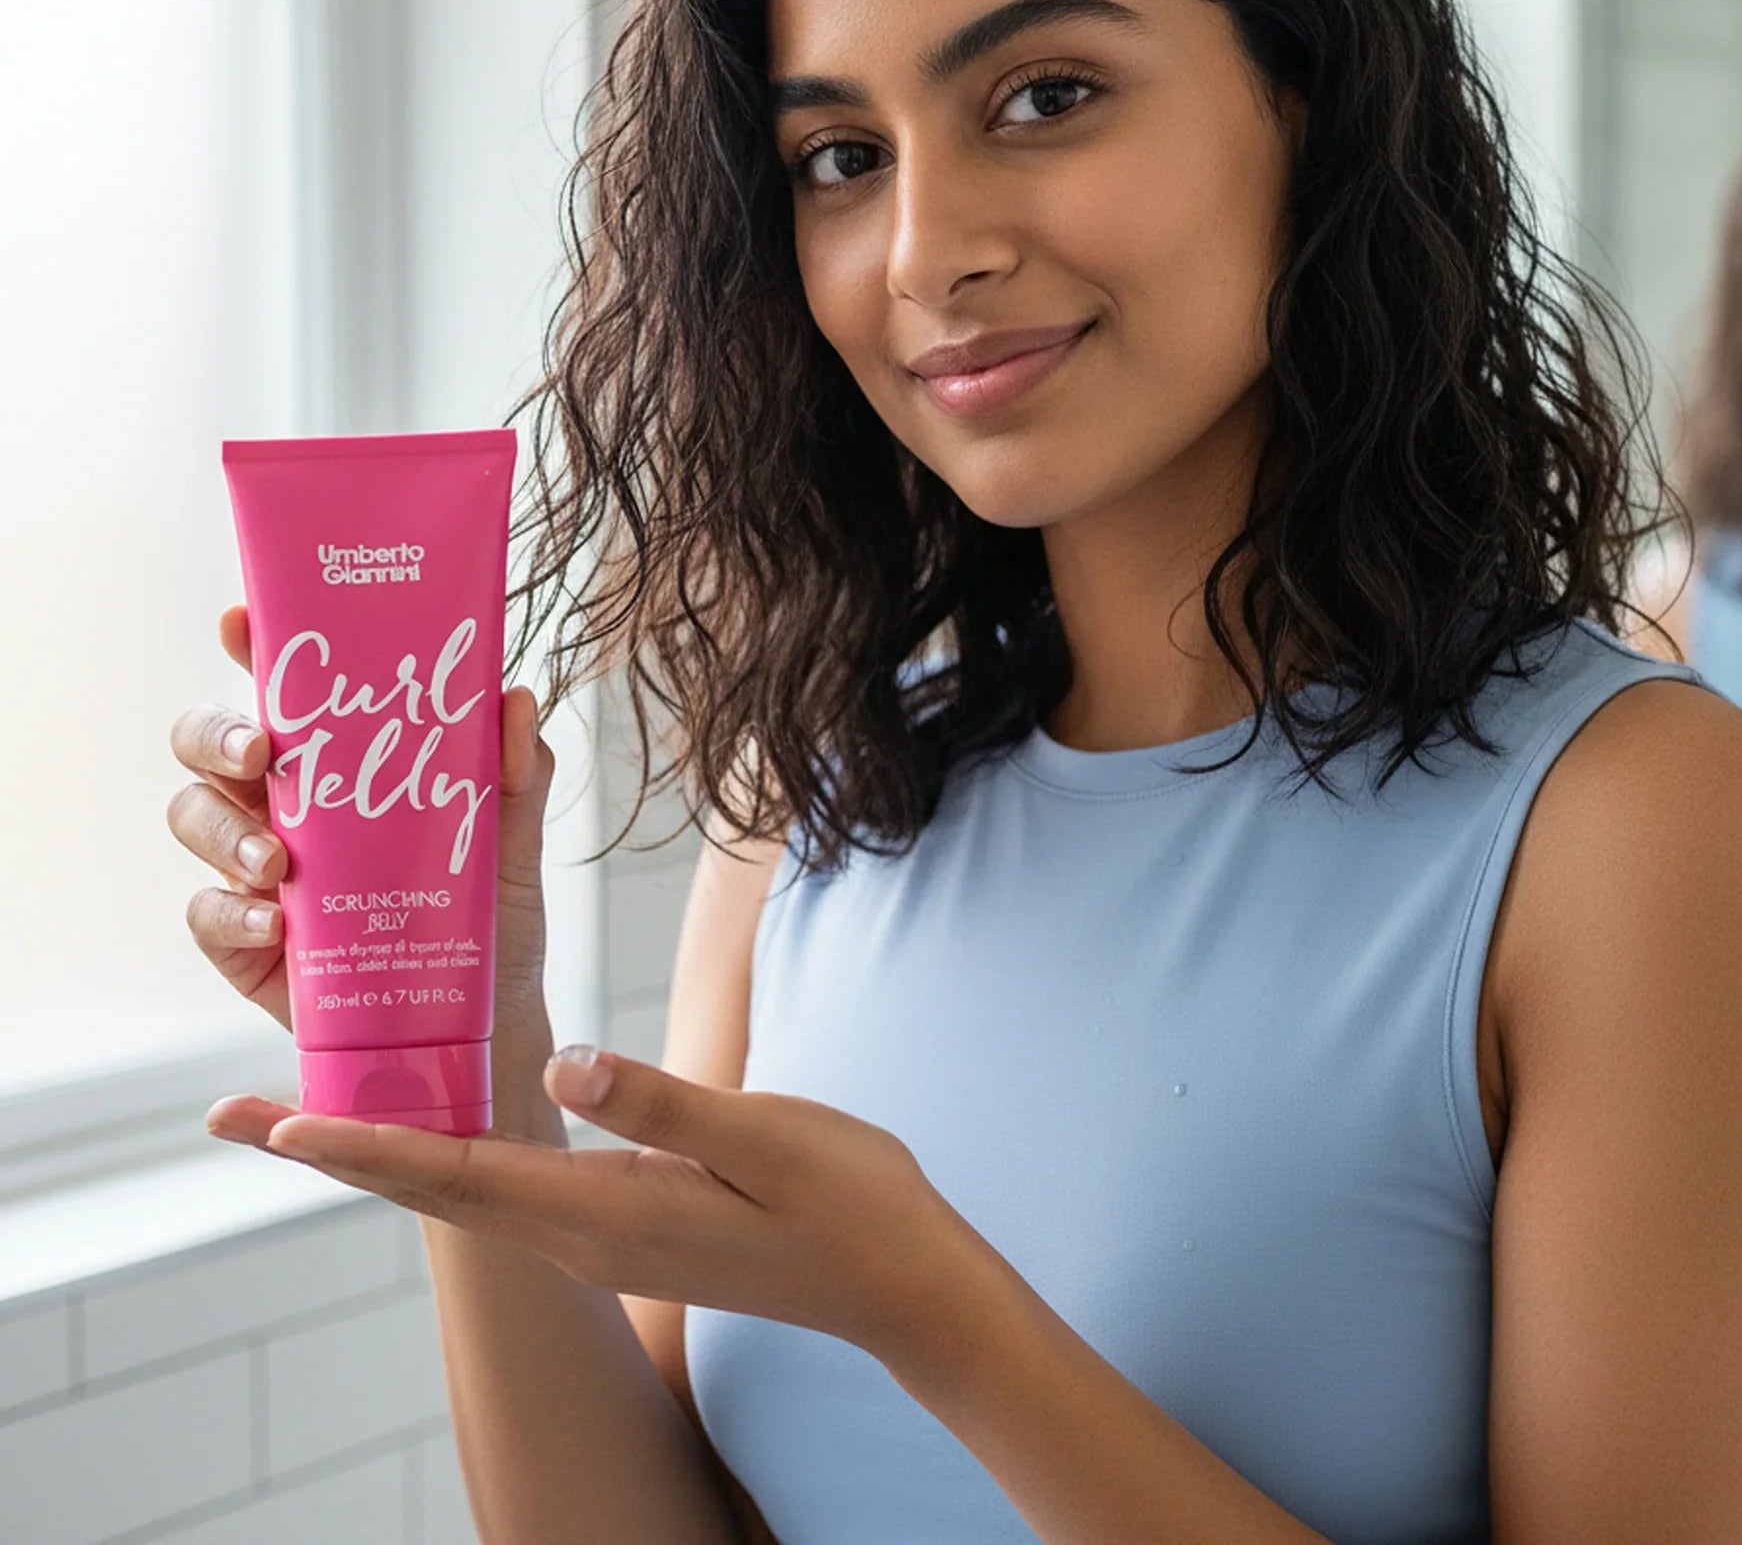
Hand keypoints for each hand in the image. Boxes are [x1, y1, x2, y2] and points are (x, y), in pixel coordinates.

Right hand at [167, 603, 556, 1035]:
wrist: (482, 1015)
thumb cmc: (485, 909)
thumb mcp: (511, 834)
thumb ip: (517, 770)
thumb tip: (514, 698)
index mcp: (340, 759)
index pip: (284, 688)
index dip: (252, 646)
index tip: (239, 621)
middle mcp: (285, 801)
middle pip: (209, 744)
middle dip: (217, 735)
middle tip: (260, 753)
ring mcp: (255, 868)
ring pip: (194, 816)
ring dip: (225, 830)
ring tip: (278, 861)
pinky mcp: (244, 940)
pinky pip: (206, 913)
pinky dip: (231, 913)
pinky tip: (275, 924)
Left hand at [207, 1046, 985, 1370]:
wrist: (899, 1284)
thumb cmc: (845, 1201)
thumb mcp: (765, 1135)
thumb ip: (663, 1102)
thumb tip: (564, 1065)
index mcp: (608, 1212)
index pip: (456, 1174)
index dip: (358, 1144)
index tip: (268, 1124)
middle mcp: (587, 1236)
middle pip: (436, 1188)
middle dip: (337, 1149)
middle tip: (236, 1117)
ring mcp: (607, 1239)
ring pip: (469, 1190)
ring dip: (388, 1152)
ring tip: (314, 1113)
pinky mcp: (631, 1226)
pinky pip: (514, 1189)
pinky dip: (454, 1154)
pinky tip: (445, 1124)